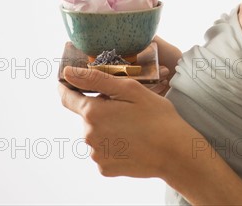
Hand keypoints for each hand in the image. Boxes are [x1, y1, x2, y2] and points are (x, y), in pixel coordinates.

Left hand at [58, 66, 184, 178]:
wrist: (175, 152)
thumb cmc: (156, 116)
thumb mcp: (130, 89)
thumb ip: (96, 79)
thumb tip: (68, 73)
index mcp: (93, 112)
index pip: (67, 97)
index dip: (67, 86)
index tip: (68, 81)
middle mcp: (88, 135)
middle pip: (86, 114)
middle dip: (100, 107)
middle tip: (125, 105)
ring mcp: (96, 154)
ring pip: (95, 132)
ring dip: (107, 125)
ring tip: (132, 124)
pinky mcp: (105, 168)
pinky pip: (103, 149)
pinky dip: (113, 143)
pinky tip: (131, 140)